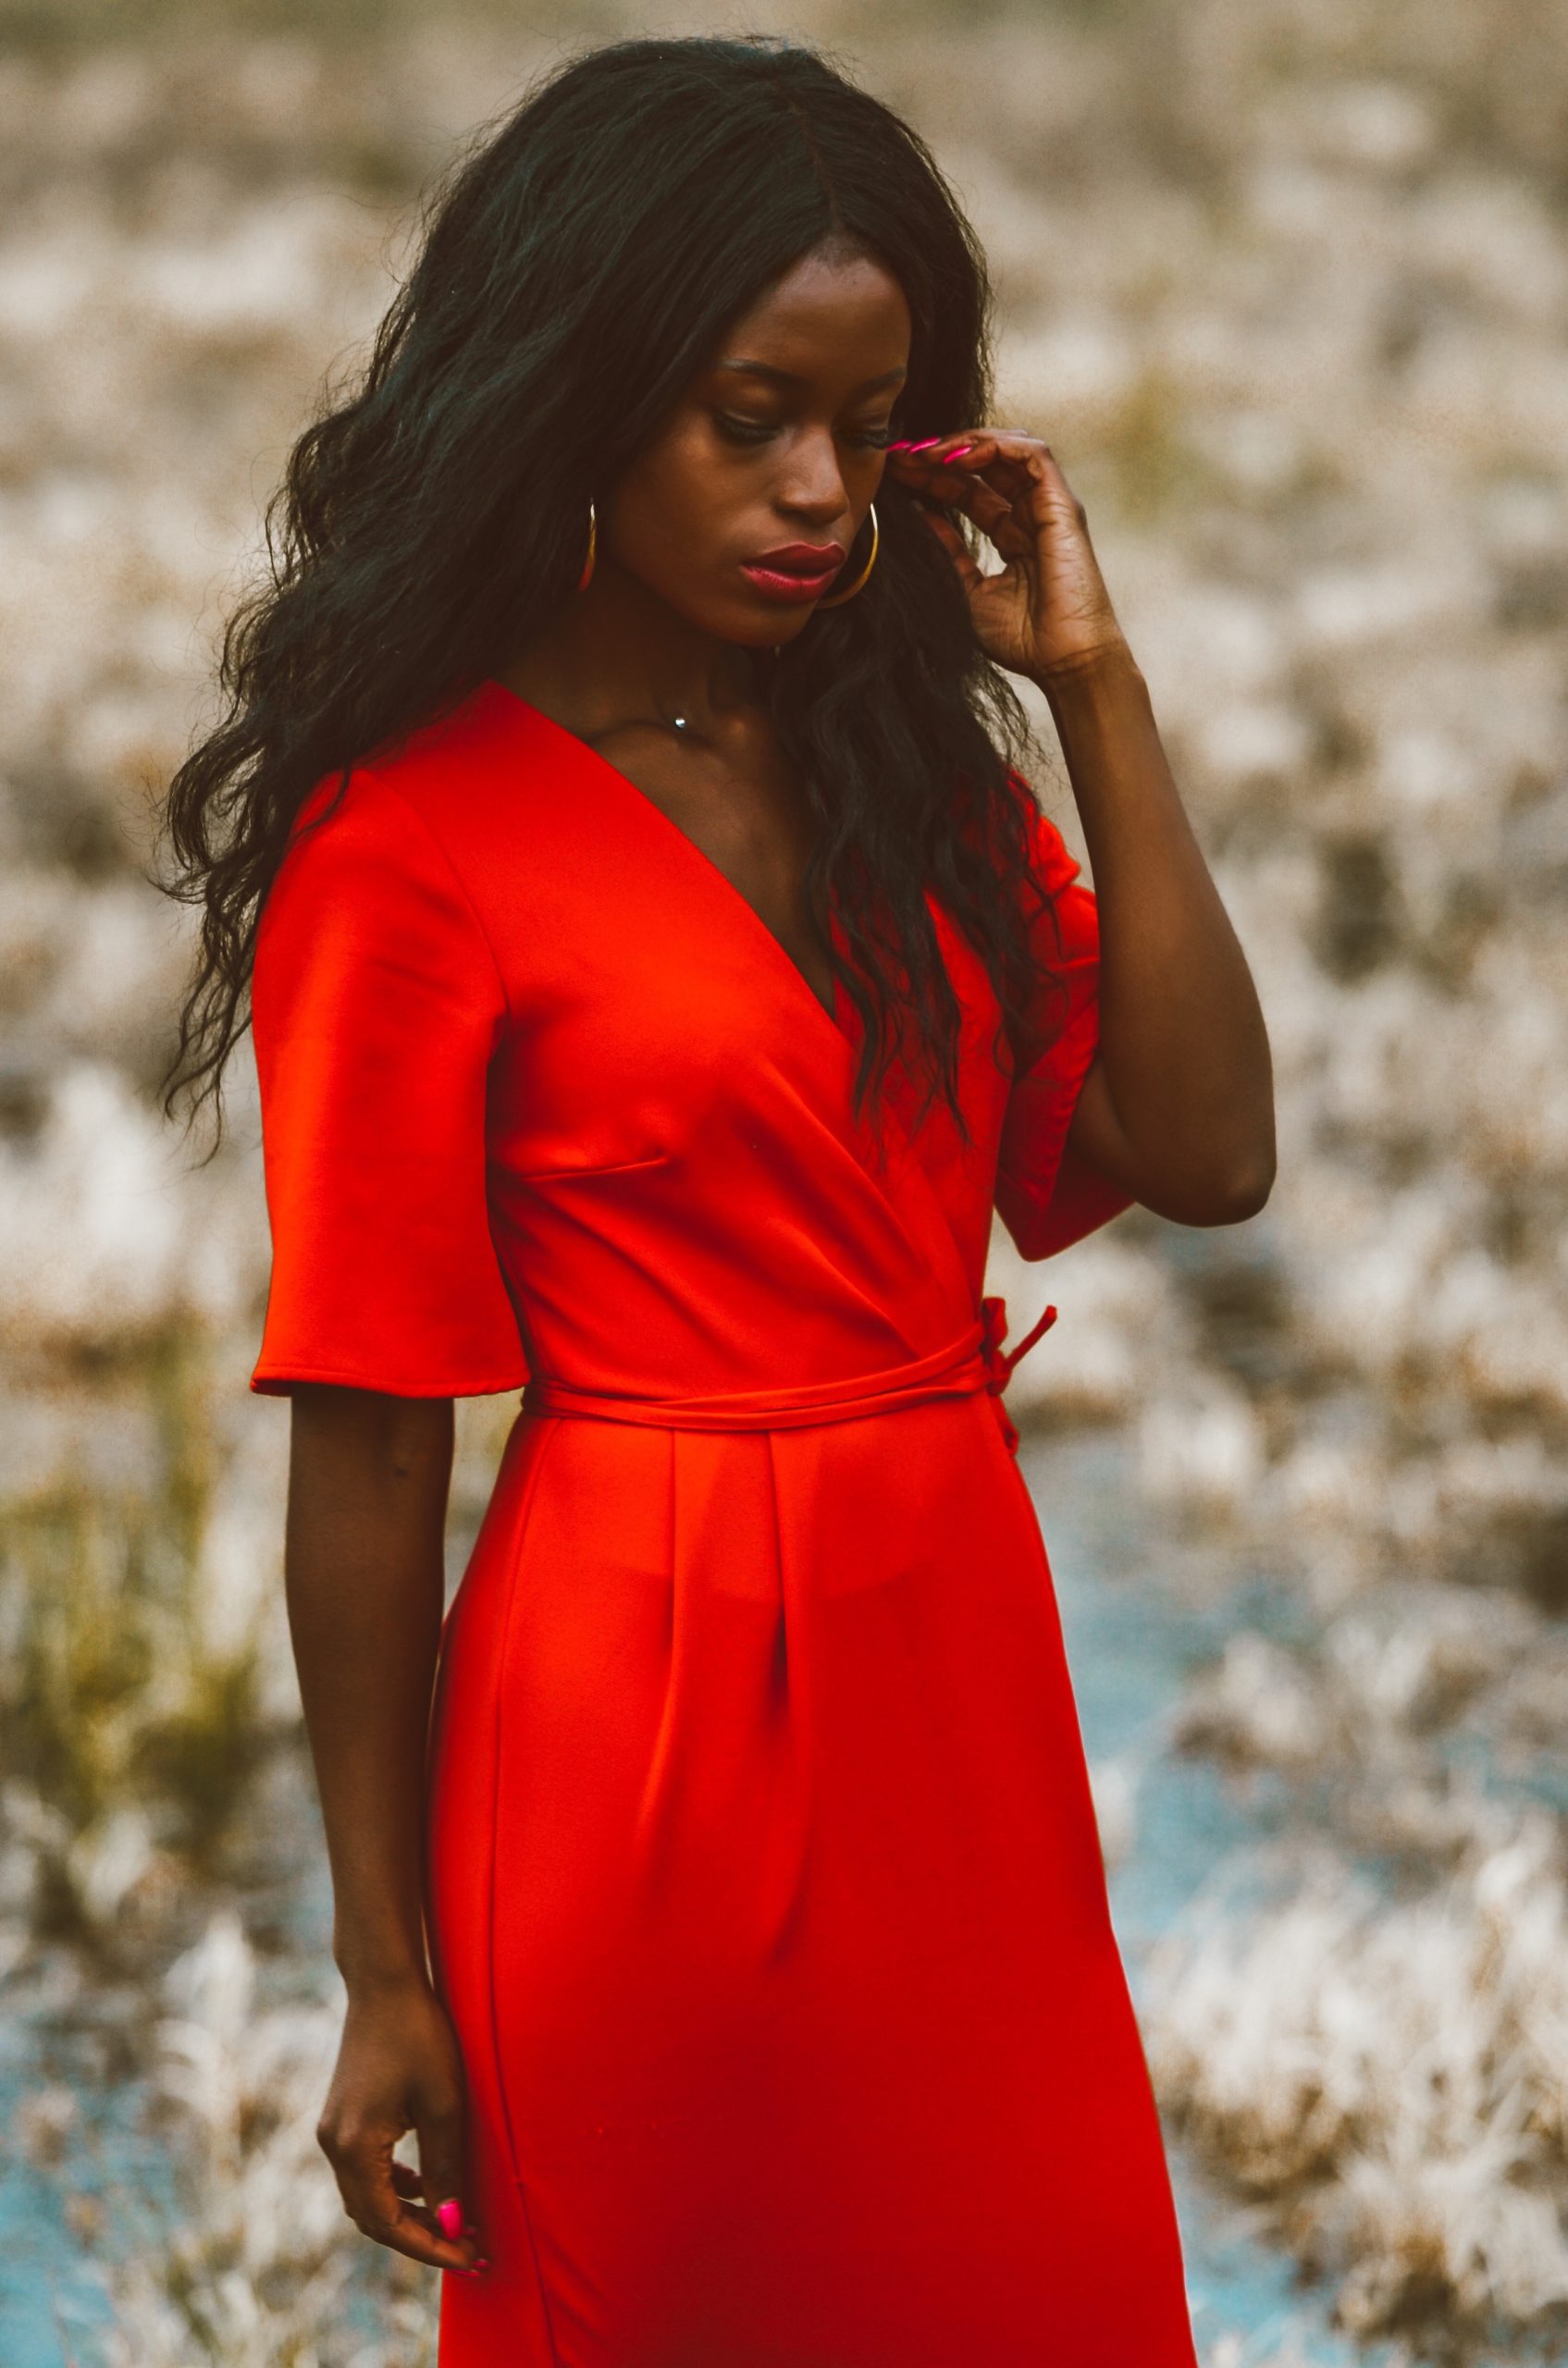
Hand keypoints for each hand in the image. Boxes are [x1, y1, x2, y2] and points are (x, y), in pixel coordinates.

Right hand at [316, 1974, 486, 2274]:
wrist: (386, 1982)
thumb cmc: (420, 2035)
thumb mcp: (443, 2104)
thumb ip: (445, 2169)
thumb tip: (452, 2225)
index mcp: (353, 2146)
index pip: (389, 2224)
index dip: (430, 2247)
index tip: (471, 2257)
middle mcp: (333, 2145)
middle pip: (373, 2218)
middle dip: (421, 2236)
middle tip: (467, 2246)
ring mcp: (332, 2130)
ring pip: (367, 2197)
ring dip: (408, 2215)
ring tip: (453, 2219)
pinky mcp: (342, 2117)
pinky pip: (364, 2172)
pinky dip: (394, 2188)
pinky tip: (425, 2183)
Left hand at [885, 430, 1126, 684]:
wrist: (1064, 662)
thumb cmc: (1024, 640)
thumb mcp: (969, 591)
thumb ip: (949, 553)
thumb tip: (919, 517)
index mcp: (1011, 537)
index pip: (968, 492)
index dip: (931, 478)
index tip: (895, 474)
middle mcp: (1030, 516)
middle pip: (982, 468)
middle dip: (939, 455)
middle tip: (898, 455)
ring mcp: (1048, 508)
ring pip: (1008, 451)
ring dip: (963, 444)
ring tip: (923, 452)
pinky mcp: (1061, 505)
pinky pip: (1032, 455)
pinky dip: (995, 446)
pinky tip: (957, 455)